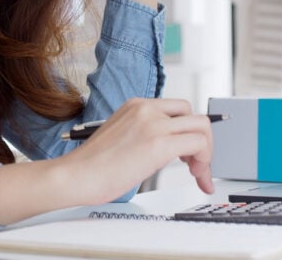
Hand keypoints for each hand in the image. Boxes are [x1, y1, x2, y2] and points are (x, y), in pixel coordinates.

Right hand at [60, 98, 214, 204]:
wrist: (76, 175)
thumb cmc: (93, 165)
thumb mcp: (122, 136)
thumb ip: (143, 133)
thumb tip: (166, 147)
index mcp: (136, 105)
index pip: (178, 109)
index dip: (189, 132)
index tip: (189, 153)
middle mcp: (146, 109)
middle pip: (194, 115)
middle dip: (202, 142)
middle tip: (194, 165)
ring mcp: (153, 124)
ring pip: (202, 127)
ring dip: (206, 152)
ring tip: (196, 172)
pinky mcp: (158, 143)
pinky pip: (198, 144)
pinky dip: (204, 162)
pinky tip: (195, 176)